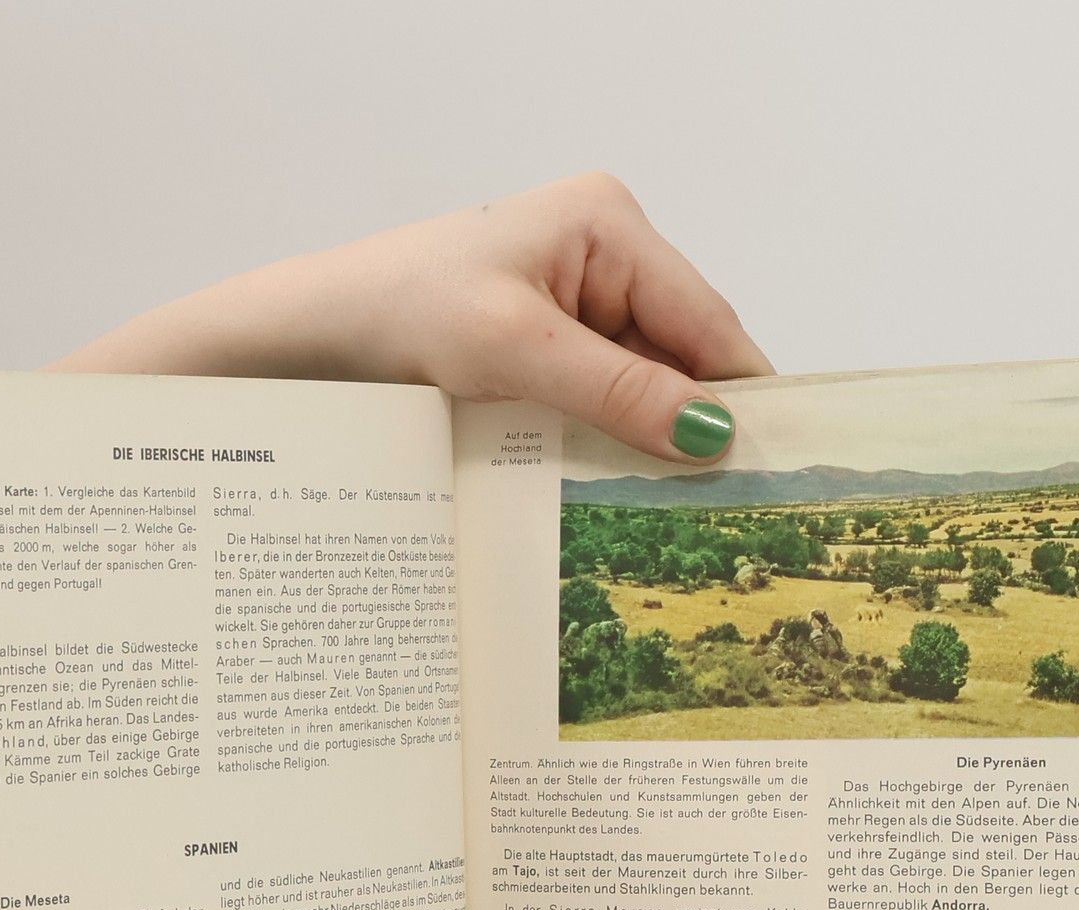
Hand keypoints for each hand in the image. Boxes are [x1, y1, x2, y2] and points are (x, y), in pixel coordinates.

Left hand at [53, 173, 772, 463]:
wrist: (304, 340)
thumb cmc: (395, 314)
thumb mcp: (516, 351)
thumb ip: (619, 390)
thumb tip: (713, 432)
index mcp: (609, 224)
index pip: (707, 319)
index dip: (742, 394)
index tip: (774, 467)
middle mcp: (600, 255)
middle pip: (680, 356)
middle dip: (691, 425)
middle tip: (724, 513)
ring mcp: (569, 303)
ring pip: (639, 386)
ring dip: (644, 443)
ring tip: (671, 515)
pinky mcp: (538, 347)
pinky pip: (596, 401)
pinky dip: (603, 444)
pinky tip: (611, 492)